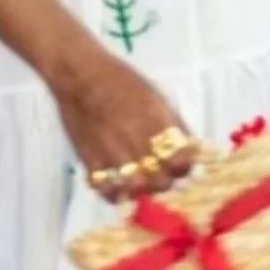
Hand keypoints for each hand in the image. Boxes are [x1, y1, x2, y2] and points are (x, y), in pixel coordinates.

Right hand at [51, 49, 196, 201]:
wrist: (78, 75)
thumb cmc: (121, 80)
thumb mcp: (156, 95)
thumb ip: (174, 123)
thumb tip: (190, 147)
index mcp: (157, 121)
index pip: (182, 160)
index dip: (184, 167)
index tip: (180, 164)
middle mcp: (137, 139)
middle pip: (162, 180)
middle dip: (165, 182)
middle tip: (161, 176)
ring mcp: (112, 151)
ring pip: (136, 188)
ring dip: (143, 190)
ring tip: (142, 184)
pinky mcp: (90, 159)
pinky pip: (106, 188)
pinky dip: (115, 194)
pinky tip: (119, 190)